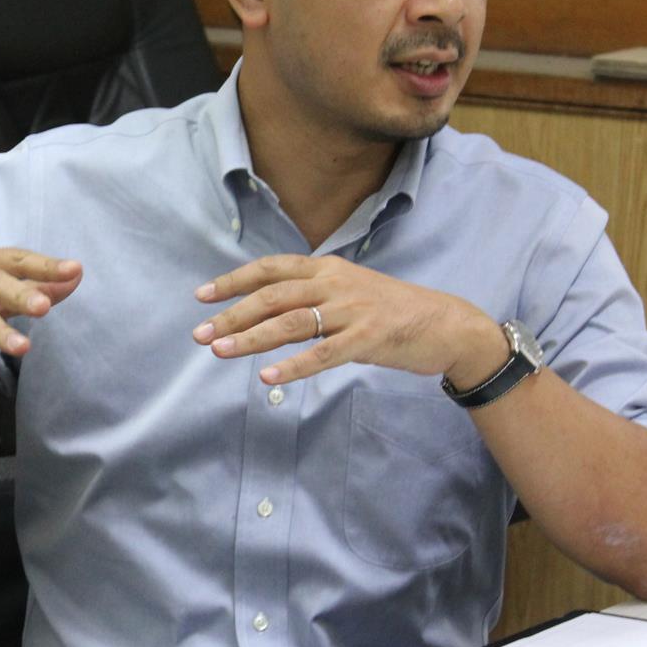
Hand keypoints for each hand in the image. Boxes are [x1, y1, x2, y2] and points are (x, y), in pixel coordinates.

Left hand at [192, 254, 499, 386]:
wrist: (446, 324)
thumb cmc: (392, 312)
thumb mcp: (348, 292)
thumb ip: (312, 296)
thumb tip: (266, 311)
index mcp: (328, 268)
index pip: (271, 269)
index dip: (234, 281)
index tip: (201, 297)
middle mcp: (336, 283)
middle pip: (273, 295)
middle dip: (233, 314)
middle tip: (200, 335)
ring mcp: (353, 310)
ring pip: (292, 322)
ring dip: (252, 338)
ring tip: (220, 351)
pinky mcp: (369, 338)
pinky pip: (323, 353)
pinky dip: (293, 366)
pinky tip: (267, 378)